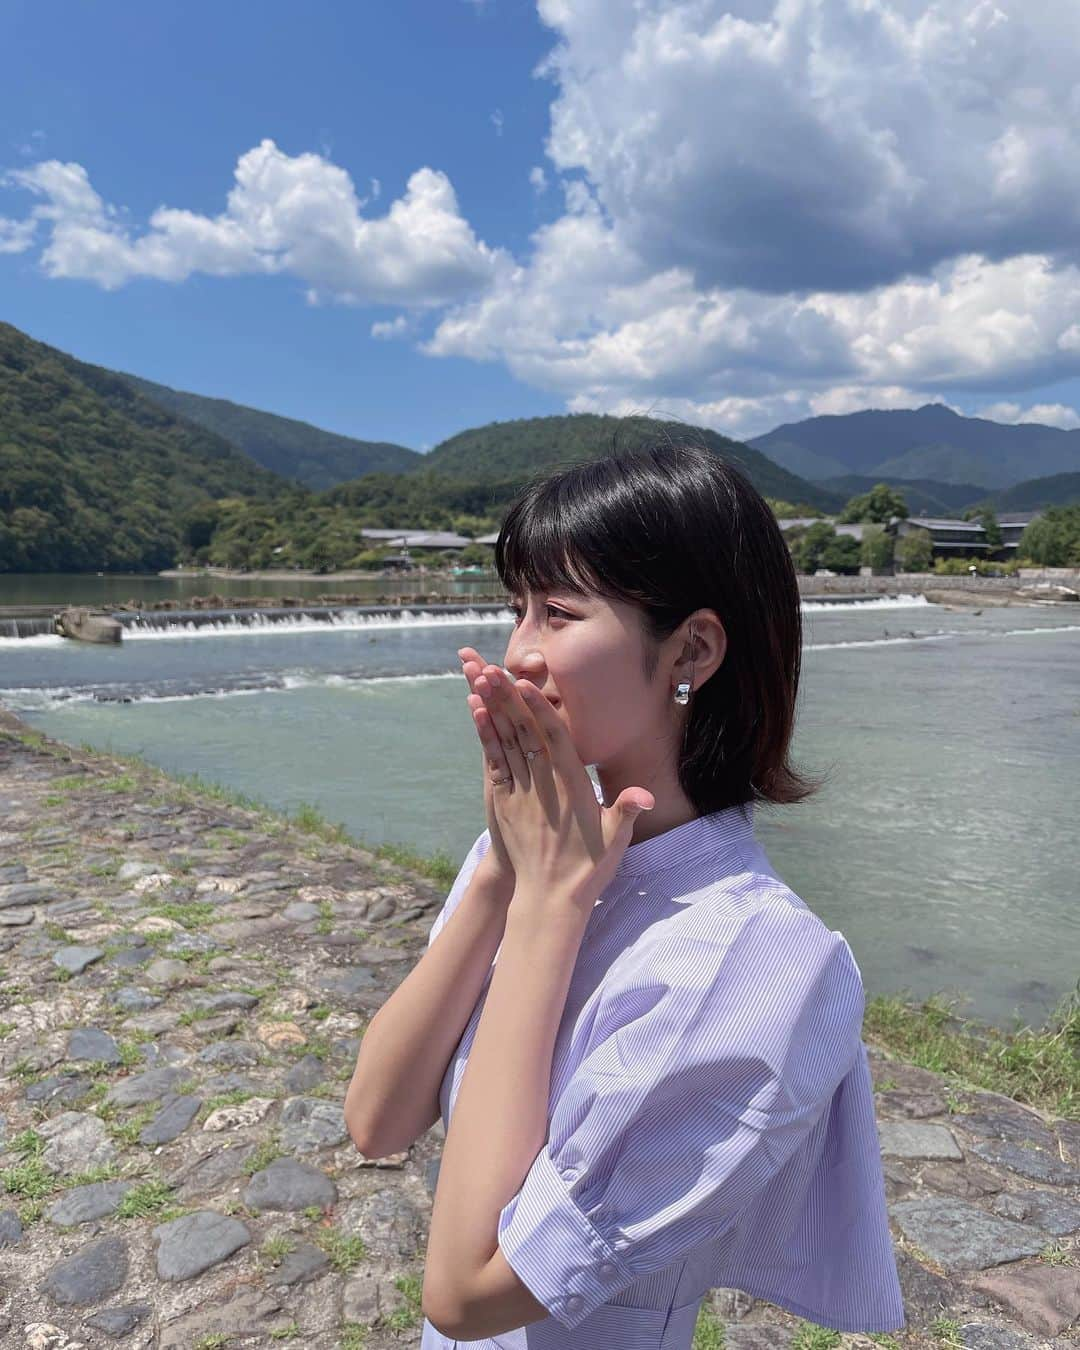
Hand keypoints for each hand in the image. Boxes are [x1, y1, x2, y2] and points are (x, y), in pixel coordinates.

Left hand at [466, 659, 654, 913]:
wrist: (550, 899)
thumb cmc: (588, 867)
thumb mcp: (615, 839)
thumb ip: (627, 810)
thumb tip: (645, 794)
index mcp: (571, 786)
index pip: (553, 739)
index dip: (537, 709)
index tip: (524, 683)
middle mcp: (543, 785)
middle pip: (524, 732)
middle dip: (508, 698)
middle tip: (492, 667)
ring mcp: (521, 793)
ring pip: (505, 741)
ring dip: (493, 708)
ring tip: (480, 678)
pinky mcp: (504, 803)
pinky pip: (493, 761)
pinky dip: (485, 736)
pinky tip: (477, 712)